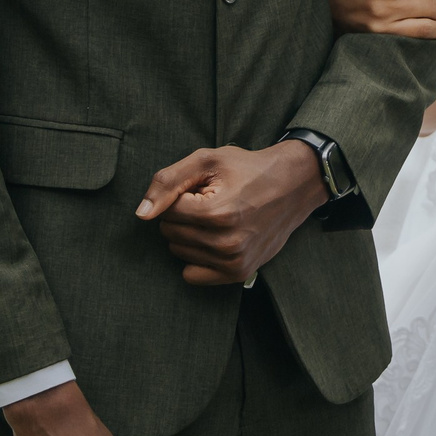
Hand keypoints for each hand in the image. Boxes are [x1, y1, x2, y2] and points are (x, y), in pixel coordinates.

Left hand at [137, 140, 325, 285]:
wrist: (293, 185)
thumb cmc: (248, 169)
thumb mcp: (207, 160)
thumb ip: (168, 182)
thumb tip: (142, 214)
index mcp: (217, 213)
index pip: (166, 212)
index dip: (180, 196)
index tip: (204, 188)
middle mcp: (226, 243)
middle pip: (170, 233)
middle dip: (183, 215)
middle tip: (212, 201)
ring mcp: (234, 261)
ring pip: (179, 251)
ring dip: (190, 234)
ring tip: (218, 218)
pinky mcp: (239, 273)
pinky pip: (192, 275)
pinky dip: (195, 257)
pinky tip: (213, 240)